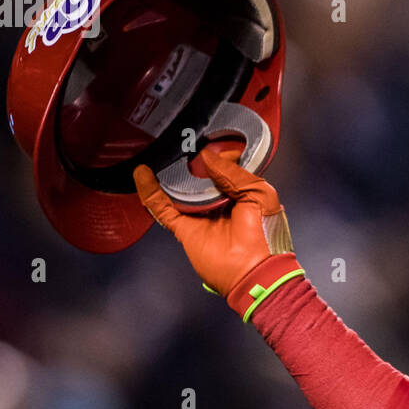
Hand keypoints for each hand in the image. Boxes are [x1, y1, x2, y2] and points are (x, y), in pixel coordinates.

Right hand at [133, 147, 292, 296]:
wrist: (255, 272)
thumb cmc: (266, 235)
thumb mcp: (259, 193)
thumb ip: (233, 173)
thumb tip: (208, 156)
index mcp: (242, 192)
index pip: (225, 166)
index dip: (216, 151)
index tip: (206, 136)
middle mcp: (220, 202)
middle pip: (199, 175)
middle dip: (190, 158)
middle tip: (181, 139)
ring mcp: (201, 215)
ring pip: (179, 189)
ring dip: (169, 172)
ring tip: (161, 149)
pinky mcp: (185, 229)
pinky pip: (163, 208)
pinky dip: (150, 192)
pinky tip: (142, 175)